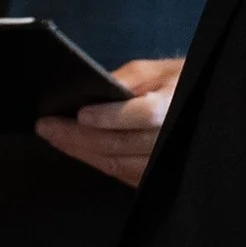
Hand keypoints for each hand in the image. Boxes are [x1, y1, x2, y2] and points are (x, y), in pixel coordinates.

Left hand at [33, 57, 182, 186]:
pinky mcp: (151, 175)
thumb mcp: (157, 71)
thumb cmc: (177, 85)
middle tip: (47, 126)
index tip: (81, 115)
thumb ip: (127, 78)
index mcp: (172, 107)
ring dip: (80, 152)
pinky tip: (74, 150)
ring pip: (115, 163)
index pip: (143, 115)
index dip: (110, 117)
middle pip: (120, 143)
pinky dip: (93, 161)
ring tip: (53, 137)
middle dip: (78, 136)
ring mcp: (160, 162)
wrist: (198, 108)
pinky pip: (119, 174)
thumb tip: (91, 88)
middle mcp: (168, 139)